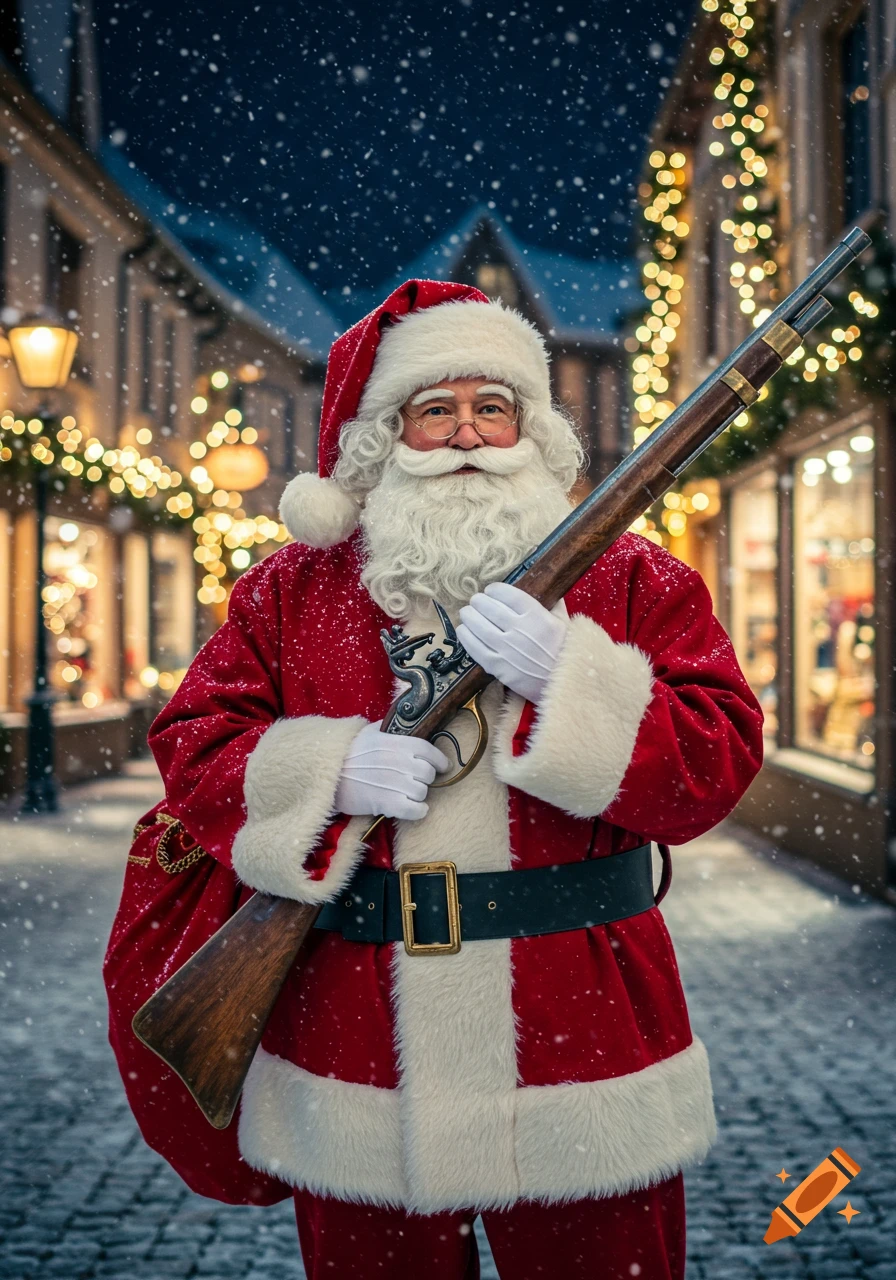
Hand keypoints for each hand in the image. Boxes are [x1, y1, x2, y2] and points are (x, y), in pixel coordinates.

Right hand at [334, 722, 450, 821]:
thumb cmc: (346, 752)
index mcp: (394, 742)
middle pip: (428, 773)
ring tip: (407, 794)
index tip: (442, 766)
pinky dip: (418, 811)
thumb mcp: (368, 732)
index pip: (427, 750)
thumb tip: (407, 725)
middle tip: (416, 780)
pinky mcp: (384, 803)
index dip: (439, 759)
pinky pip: (414, 810)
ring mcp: (391, 782)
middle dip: (425, 778)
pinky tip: (413, 809)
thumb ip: (390, 729)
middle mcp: (396, 761)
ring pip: (422, 792)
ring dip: (418, 795)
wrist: (324, 772)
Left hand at [457, 582, 567, 703]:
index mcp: (536, 615)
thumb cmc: (567, 653)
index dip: (494, 590)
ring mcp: (507, 649)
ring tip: (466, 613)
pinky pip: (475, 648)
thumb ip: (554, 605)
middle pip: (489, 608)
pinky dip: (466, 637)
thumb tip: (548, 589)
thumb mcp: (564, 623)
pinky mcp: (498, 666)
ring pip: (478, 626)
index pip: (508, 594)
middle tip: (476, 601)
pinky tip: (463, 631)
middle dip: (478, 601)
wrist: (566, 685)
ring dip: (468, 616)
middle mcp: (519, 630)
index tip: (490, 591)